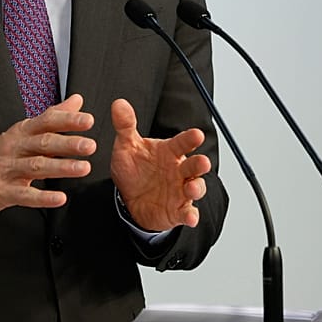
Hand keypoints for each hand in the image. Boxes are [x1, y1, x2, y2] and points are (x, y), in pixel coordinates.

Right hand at [0, 94, 95, 221]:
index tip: (87, 120)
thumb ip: (52, 117)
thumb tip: (76, 101)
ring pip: (36, 166)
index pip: (45, 121)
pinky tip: (59, 198)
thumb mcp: (21, 133)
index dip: (66, 120)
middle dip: (68, 143)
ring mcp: (6, 170)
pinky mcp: (2, 192)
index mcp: (20, 133)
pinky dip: (42, 197)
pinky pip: (24, 194)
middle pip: (42, 143)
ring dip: (61, 167)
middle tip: (90, 145)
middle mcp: (13, 148)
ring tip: (82, 168)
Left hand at [109, 98, 210, 231]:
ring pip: (195, 187)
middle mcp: (179, 170)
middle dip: (200, 164)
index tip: (196, 134)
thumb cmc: (134, 169)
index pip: (182, 142)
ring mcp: (180, 190)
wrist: (130, 199)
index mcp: (169, 152)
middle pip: (194, 165)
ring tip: (192, 188)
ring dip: (197, 188)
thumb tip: (119, 104)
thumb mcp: (126, 147)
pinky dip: (190, 215)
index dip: (190, 138)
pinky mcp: (178, 209)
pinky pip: (187, 212)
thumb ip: (125, 126)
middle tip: (203, 162)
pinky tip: (191, 217)